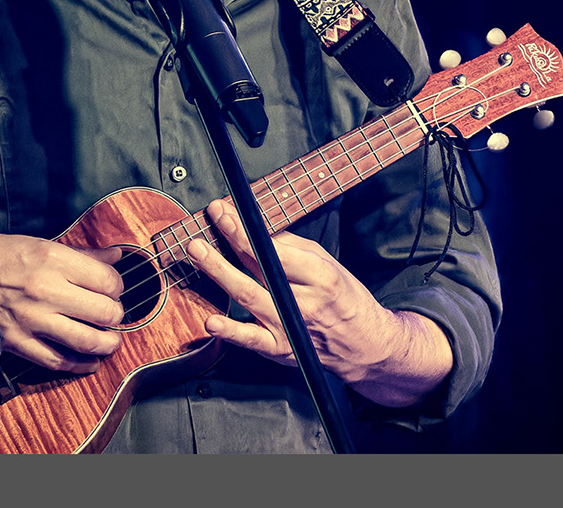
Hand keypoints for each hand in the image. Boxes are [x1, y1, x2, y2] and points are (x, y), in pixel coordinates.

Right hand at [0, 231, 126, 373]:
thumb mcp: (36, 242)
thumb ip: (80, 253)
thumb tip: (115, 255)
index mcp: (52, 257)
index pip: (107, 280)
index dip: (117, 287)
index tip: (113, 290)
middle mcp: (45, 288)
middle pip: (104, 312)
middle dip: (115, 316)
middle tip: (112, 316)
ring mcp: (30, 318)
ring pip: (87, 340)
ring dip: (106, 344)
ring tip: (110, 342)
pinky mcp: (16, 341)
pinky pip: (57, 361)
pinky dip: (79, 365)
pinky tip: (89, 362)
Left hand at [187, 200, 450, 407]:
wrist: (364, 344)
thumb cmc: (343, 298)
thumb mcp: (327, 264)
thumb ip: (290, 247)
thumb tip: (255, 226)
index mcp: (321, 275)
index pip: (274, 247)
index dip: (244, 230)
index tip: (222, 212)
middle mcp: (305, 301)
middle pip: (260, 269)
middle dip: (228, 245)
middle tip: (202, 229)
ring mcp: (291, 327)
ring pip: (250, 298)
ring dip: (220, 273)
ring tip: (198, 254)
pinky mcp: (281, 350)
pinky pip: (252, 340)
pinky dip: (231, 332)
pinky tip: (211, 322)